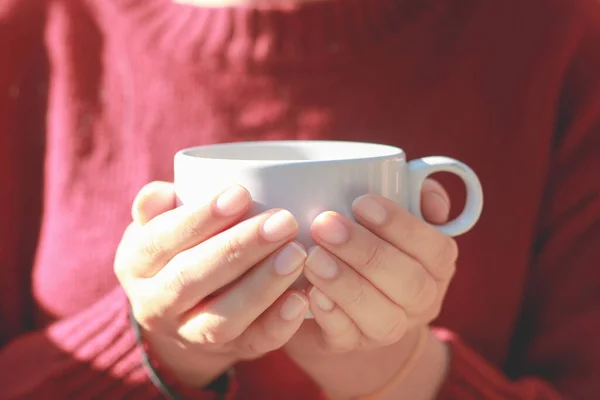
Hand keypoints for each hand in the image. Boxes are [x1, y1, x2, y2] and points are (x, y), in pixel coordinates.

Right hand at [114, 182, 308, 387]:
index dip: (200, 218)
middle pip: (193, 278)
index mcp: (136, 265)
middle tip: (282, 221)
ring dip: (262, 286)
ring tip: (296, 253)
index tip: (241, 194)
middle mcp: (155, 305)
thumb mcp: (157, 226)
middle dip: (239, 248)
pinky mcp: (229, 351)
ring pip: (222, 317)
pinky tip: (301, 298)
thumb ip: (156, 207)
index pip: (161, 240)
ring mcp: (190, 334)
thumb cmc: (178, 249)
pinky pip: (253, 343)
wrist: (182, 312)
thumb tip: (159, 194)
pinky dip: (278, 324)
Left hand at [285, 179, 454, 398]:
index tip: (361, 202)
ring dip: (346, 285)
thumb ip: (417, 193)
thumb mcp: (393, 213)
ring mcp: (388, 328)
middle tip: (325, 225)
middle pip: (410, 284)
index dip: (402, 226)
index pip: (436, 249)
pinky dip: (329, 315)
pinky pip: (346, 337)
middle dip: (367, 253)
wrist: (341, 293)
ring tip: (313, 258)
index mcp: (436, 265)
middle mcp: (421, 301)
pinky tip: (310, 292)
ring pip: (382, 318)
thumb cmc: (370, 238)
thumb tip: (431, 199)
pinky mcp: (350, 344)